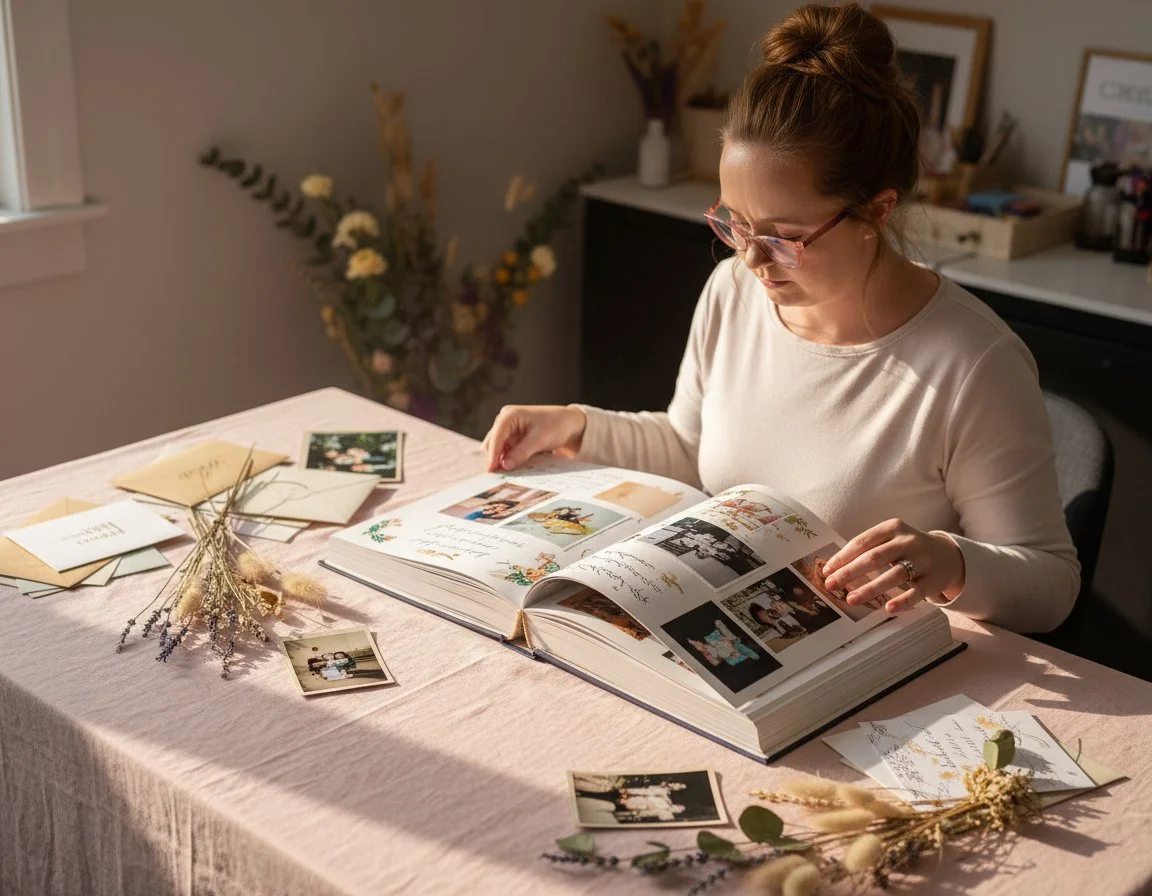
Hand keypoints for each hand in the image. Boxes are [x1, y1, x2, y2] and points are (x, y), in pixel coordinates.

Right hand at [481, 404, 586, 471]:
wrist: (569, 424)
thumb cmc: (556, 425)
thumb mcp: (539, 440)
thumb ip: (521, 452)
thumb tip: (504, 465)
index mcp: (509, 415)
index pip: (496, 437)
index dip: (492, 455)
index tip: (491, 471)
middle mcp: (504, 420)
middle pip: (492, 443)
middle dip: (494, 459)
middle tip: (498, 477)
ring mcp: (507, 430)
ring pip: (496, 449)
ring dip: (501, 461)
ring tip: (507, 475)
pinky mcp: (512, 438)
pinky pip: (505, 452)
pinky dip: (507, 460)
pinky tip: (514, 469)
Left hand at [820, 519, 965, 613]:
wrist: (949, 556)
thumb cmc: (908, 549)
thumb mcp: (891, 539)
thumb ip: (868, 548)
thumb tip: (835, 568)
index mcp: (893, 528)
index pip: (862, 542)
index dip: (843, 557)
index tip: (827, 571)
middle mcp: (908, 541)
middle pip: (875, 557)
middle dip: (850, 572)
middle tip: (831, 585)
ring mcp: (923, 561)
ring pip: (894, 575)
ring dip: (870, 588)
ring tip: (851, 599)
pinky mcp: (934, 580)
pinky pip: (916, 592)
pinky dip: (902, 601)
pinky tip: (887, 608)